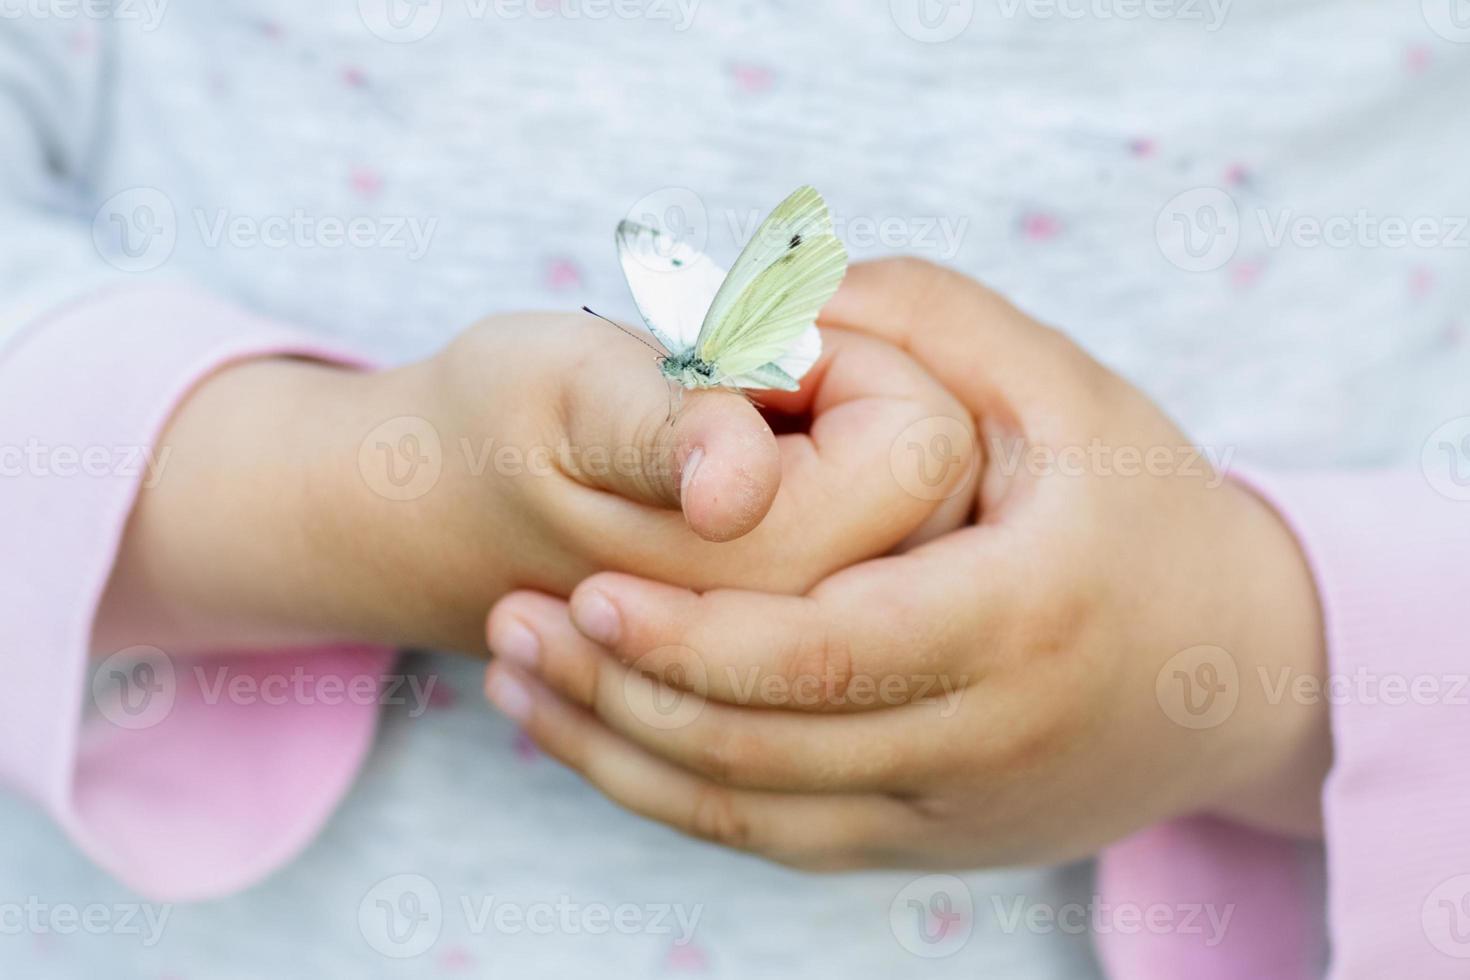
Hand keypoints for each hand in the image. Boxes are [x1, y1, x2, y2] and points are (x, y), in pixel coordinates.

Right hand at [96, 307, 974, 654]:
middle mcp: (804, 626)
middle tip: (741, 405)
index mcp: (767, 564)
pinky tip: (744, 494)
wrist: (437, 518)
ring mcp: (803, 646)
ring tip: (737, 453)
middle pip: (947, 481)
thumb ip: (664, 427)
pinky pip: (890, 542)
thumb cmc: (500, 430)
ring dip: (853, 455)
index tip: (749, 363)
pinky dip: (840, 489)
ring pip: (930, 516)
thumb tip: (734, 485)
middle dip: (862, 411)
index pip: (925, 430)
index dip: (849, 360)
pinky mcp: (792, 640)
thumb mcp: (568, 389)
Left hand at [483, 259, 1331, 871]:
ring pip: (756, 816)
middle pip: (766, 751)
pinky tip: (599, 741)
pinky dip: (678, 798)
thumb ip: (928, 320)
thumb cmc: (1143, 512)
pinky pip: (782, 842)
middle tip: (507, 630)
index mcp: (1025, 618)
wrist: (1244, 675)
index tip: (581, 586)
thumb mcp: (1064, 390)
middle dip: (619, 696)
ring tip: (519, 689)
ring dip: (622, 758)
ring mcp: (959, 812)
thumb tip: (776, 294)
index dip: (692, 634)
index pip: (826, 654)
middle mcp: (991, 739)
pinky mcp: (933, 845)